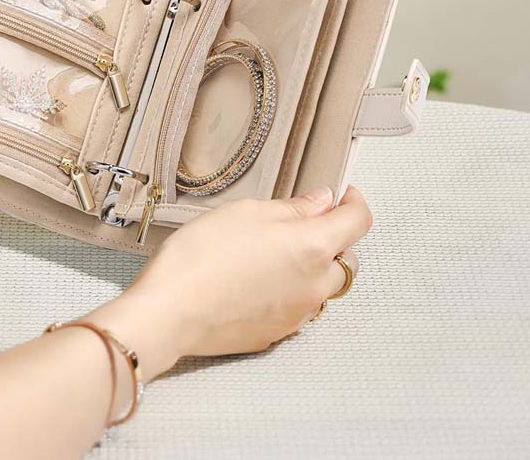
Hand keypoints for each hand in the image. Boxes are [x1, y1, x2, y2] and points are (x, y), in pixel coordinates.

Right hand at [90, 186, 370, 379]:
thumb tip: (321, 202)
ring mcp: (299, 314)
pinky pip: (297, 307)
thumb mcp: (247, 212)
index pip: (358, 222)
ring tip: (270, 254)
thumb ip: (292, 207)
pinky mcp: (278, 334)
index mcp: (312, 247)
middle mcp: (315, 285)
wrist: (171, 310)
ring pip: (322, 287)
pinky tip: (255, 281)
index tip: (343, 195)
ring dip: (311, 268)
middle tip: (298, 223)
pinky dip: (289, 291)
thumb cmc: (201, 257)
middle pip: (346, 259)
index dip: (353, 203)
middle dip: (331, 239)